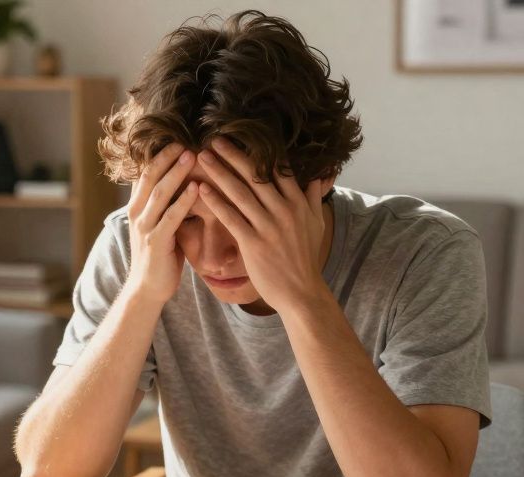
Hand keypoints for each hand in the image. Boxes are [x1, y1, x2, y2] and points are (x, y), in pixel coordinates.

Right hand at [124, 143, 198, 304]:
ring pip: (160, 193)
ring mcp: (145, 227)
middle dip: (167, 157)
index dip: (159, 154)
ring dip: (176, 172)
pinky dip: (184, 200)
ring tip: (192, 155)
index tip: (177, 137)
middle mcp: (137, 213)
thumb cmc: (159, 255)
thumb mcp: (159, 224)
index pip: (145, 173)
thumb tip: (182, 181)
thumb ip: (165, 204)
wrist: (148, 288)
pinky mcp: (156, 242)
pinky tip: (196, 188)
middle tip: (185, 139)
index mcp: (137, 207)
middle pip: (150, 176)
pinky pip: (171, 216)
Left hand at [197, 137, 332, 313]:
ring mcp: (269, 226)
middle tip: (214, 139)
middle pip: (255, 174)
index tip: (242, 137)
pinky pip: (231, 217)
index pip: (278, 167)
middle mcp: (284, 210)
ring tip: (202, 158)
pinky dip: (215, 201)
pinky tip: (201, 189)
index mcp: (299, 202)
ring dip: (219, 172)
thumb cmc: (306, 259)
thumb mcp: (316, 224)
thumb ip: (314, 197)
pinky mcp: (254, 243)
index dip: (259, 150)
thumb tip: (322, 174)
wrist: (302, 292)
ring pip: (240, 192)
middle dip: (233, 154)